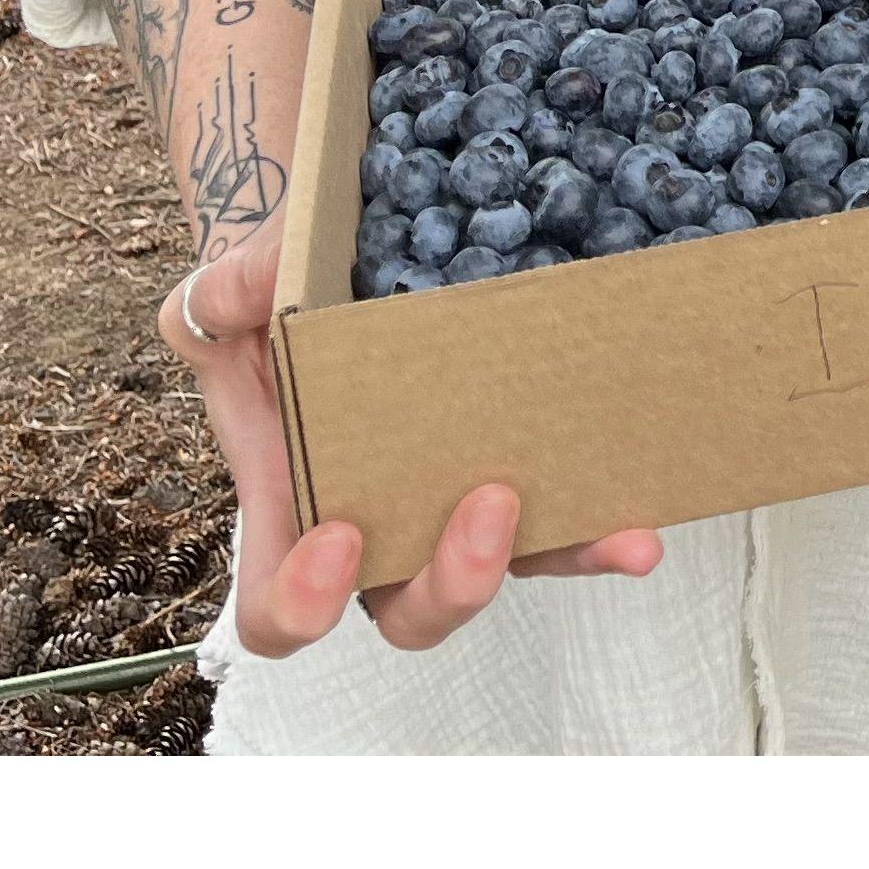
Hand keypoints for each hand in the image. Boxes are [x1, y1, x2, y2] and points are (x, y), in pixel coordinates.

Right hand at [158, 222, 660, 657]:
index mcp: (292, 512)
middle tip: (491, 504)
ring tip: (623, 538)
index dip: (305, 604)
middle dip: (455, 582)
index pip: (280, 613)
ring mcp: (450, 508)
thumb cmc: (269, 299)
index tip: (340, 537)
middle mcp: (378, 533)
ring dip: (566, 560)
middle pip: (410, 612)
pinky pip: (562, 518)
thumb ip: (226, 294)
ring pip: (507, 571)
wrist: (338, 255)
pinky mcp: (517, 471)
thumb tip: (260, 281)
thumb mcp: (230, 294)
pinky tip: (643, 511)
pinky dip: (605, 523)